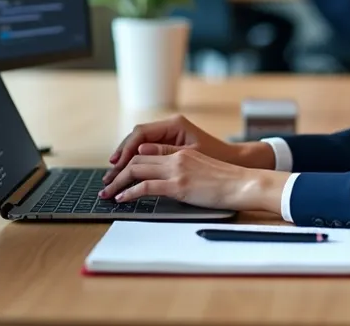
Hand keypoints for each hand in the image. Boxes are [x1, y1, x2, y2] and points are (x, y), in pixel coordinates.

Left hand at [104, 115, 269, 184]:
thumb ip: (179, 163)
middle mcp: (176, 157)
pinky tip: (122, 199)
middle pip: (136, 159)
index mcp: (181, 151)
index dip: (128, 161)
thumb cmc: (226, 180)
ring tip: (107, 193)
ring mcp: (176, 170)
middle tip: (105, 184)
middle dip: (117, 172)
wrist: (243, 183)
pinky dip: (129, 193)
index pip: (146, 151)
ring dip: (117, 182)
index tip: (117, 173)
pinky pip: (145, 186)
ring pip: (136, 170)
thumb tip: (159, 170)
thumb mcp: (200, 166)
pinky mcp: (178, 186)